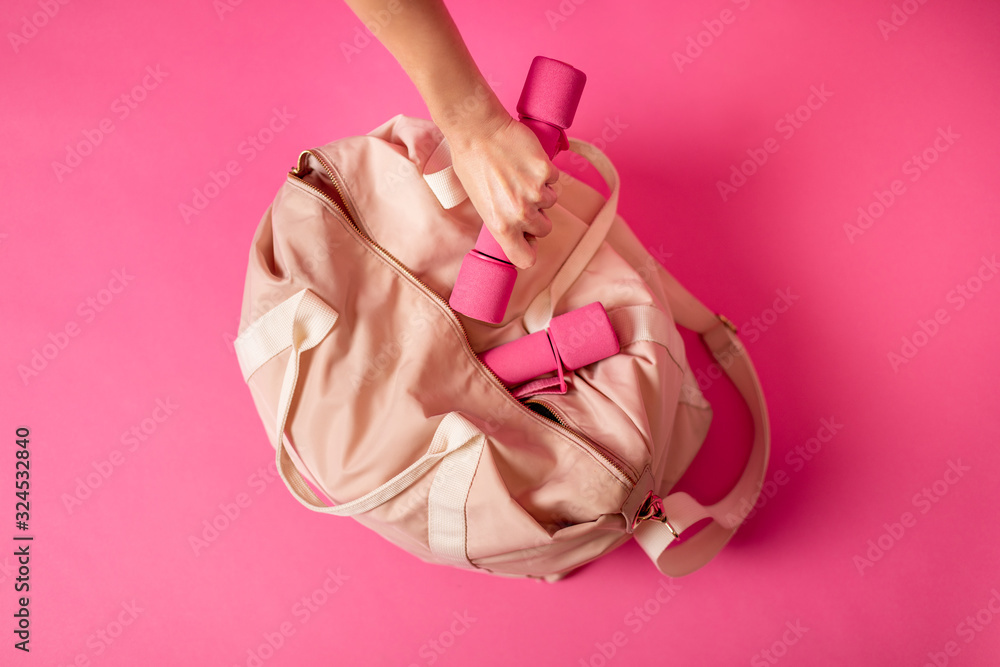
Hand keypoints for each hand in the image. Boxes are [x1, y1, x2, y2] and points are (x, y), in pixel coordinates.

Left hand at [448, 115, 559, 268]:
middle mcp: (520, 214)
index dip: (529, 249)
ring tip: (520, 174)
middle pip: (544, 228)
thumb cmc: (472, 164)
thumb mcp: (481, 202)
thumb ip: (501, 220)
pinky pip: (554, 178)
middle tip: (522, 197)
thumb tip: (520, 230)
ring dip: (541, 191)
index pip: (525, 259)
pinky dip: (545, 171)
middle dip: (537, 215)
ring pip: (551, 201)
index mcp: (500, 226)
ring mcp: (535, 193)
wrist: (477, 130)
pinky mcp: (546, 171)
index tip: (527, 239)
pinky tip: (526, 161)